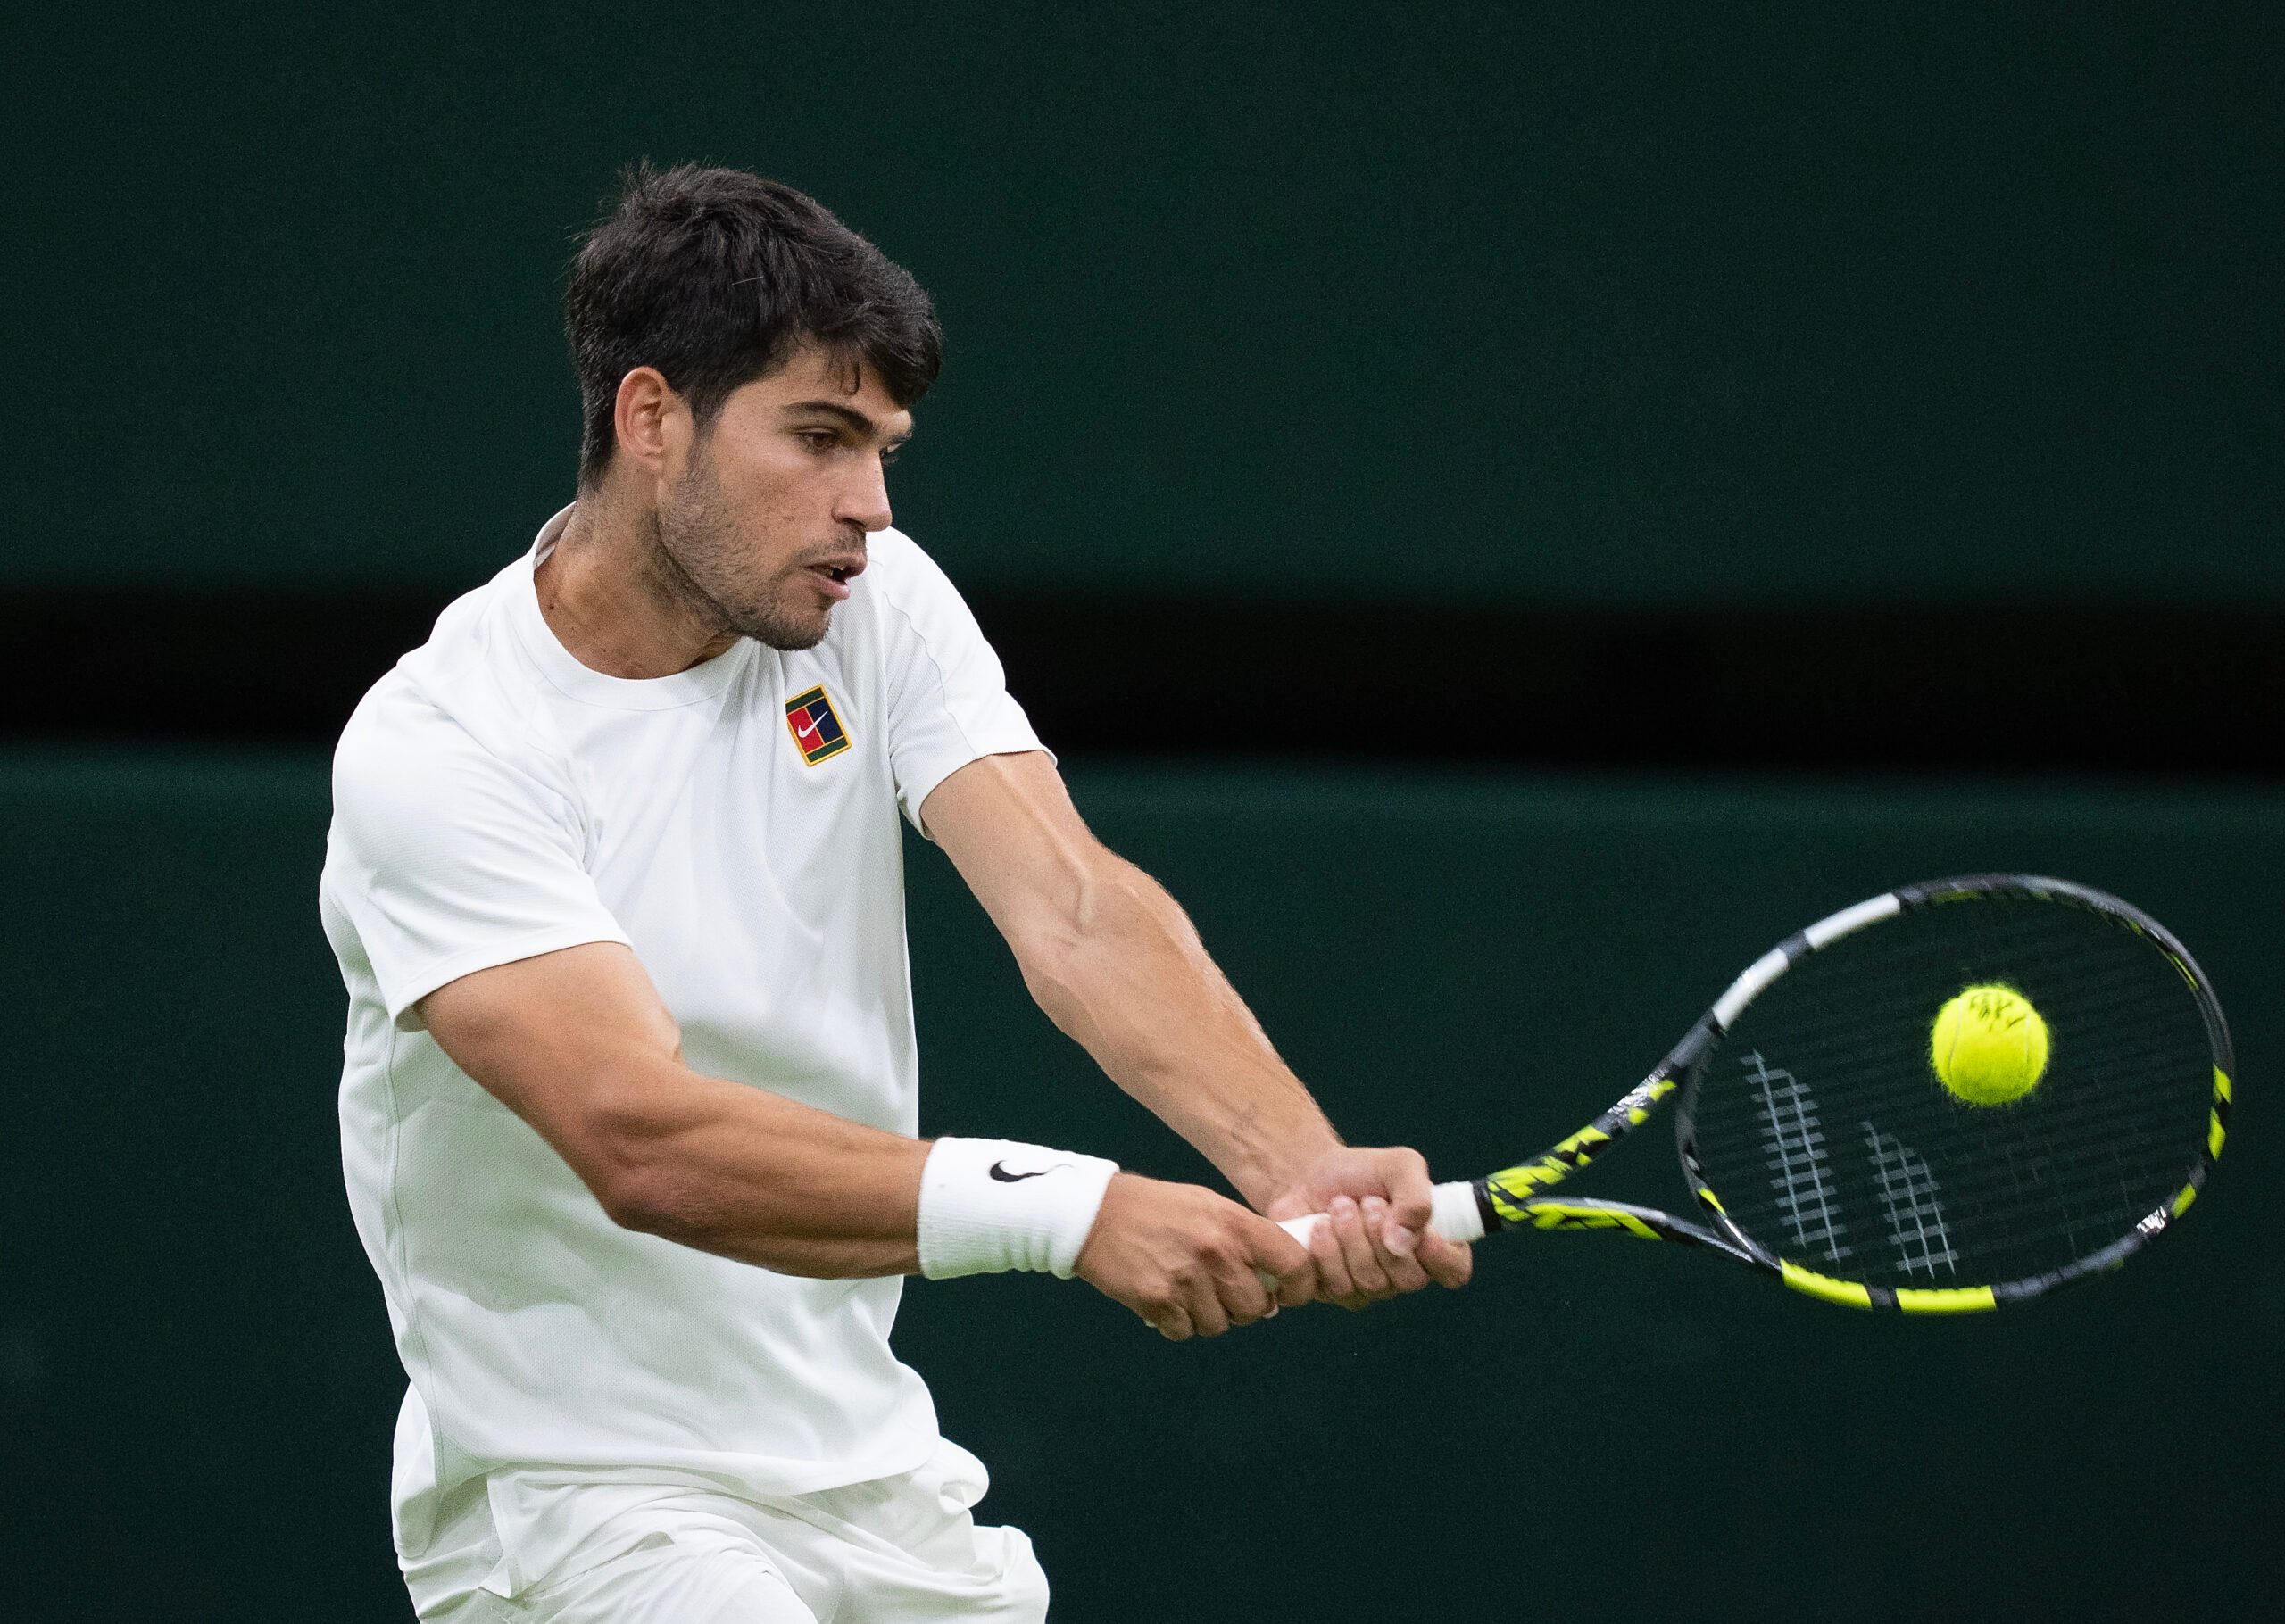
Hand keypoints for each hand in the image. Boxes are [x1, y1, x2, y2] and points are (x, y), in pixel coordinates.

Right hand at [1075, 1172, 1314, 1339]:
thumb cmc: (1160, 1210)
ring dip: (1206, 1316)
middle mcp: (1216, 1252)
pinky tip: (1166, 1298)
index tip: (1287, 1294)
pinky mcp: (1157, 1300)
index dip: (1299, 1287)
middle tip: (1220, 1290)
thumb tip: (1276, 1289)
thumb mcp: (1210, 1207)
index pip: (1293, 1264)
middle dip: (1242, 1307)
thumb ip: (1246, 1240)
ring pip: (1219, 1325)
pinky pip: (1185, 1331)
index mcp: (1235, 1224)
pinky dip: (1177, 1323)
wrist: (1097, 1214)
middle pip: (1254, 1308)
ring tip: (1187, 1290)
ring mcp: (1186, 1279)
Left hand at [1265, 1146, 1472, 1309]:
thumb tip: (1402, 1242)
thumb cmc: (1362, 1172)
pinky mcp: (1333, 1291)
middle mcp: (1405, 1272)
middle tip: (1367, 1201)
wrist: (1310, 1176)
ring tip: (1338, 1205)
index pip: (1454, 1270)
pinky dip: (1324, 1250)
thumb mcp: (1399, 1165)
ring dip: (1350, 1236)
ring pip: (1369, 1283)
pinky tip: (1318, 1226)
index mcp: (1432, 1242)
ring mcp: (1370, 1287)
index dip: (1440, 1256)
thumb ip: (1415, 1197)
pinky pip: (1334, 1287)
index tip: (1422, 1231)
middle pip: (1408, 1279)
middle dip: (1381, 1235)